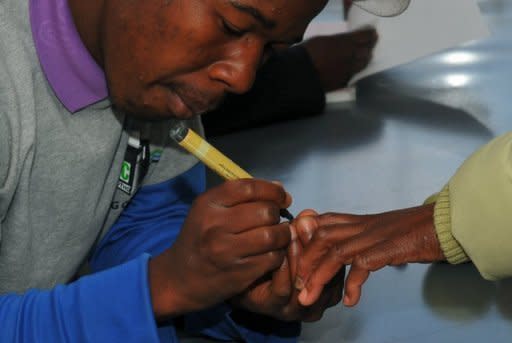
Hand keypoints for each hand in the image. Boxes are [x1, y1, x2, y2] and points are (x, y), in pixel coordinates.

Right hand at [148, 179, 292, 318]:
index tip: (282, 197)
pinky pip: (273, 258)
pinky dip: (278, 254)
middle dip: (276, 214)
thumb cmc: (198, 239)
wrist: (179, 279)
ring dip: (282, 235)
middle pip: (265, 211)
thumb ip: (239, 197)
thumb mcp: (207, 210)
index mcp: (208, 204)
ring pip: (273, 236)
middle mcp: (216, 226)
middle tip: (274, 220)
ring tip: (278, 236)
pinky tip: (272, 253)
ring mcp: (227, 251)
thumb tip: (277, 187)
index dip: (272, 190)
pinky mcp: (239, 273)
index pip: (249, 188)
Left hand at [231, 211, 343, 322]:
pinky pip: (282, 289)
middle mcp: (317, 304)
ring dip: (296, 254)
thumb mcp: (297, 244)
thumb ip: (306, 232)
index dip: (326, 241)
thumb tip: (309, 214)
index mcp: (329, 289)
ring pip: (303, 283)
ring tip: (290, 232)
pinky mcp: (274, 307)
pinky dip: (281, 267)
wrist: (243, 280)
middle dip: (312, 245)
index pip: (336, 265)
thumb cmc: (276, 260)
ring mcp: (296, 309)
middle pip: (323, 275)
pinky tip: (277, 250)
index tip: (315, 219)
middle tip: (303, 223)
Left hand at [295, 203, 444, 306]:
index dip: (303, 242)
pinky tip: (350, 300)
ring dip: (319, 276)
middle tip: (297, 286)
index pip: (320, 224)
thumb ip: (361, 240)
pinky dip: (352, 284)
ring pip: (335, 251)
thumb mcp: (381, 233)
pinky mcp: (389, 247)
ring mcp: (375, 234)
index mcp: (358, 220)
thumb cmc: (416, 231)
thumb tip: (347, 259)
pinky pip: (363, 264)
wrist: (446, 224)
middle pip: (321, 236)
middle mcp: (362, 224)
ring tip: (310, 297)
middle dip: (304, 261)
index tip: (295, 264)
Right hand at [302, 27, 377, 91]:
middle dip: (369, 46)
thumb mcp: (322, 40)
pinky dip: (355, 70)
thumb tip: (344, 41)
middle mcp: (351, 56)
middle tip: (370, 43)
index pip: (365, 36)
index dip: (370, 34)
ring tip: (365, 56)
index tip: (372, 33)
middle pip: (367, 50)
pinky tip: (353, 68)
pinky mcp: (344, 82)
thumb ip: (337, 41)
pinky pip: (354, 74)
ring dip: (365, 58)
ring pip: (363, 64)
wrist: (300, 75)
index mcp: (345, 42)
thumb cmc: (306, 53)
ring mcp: (348, 70)